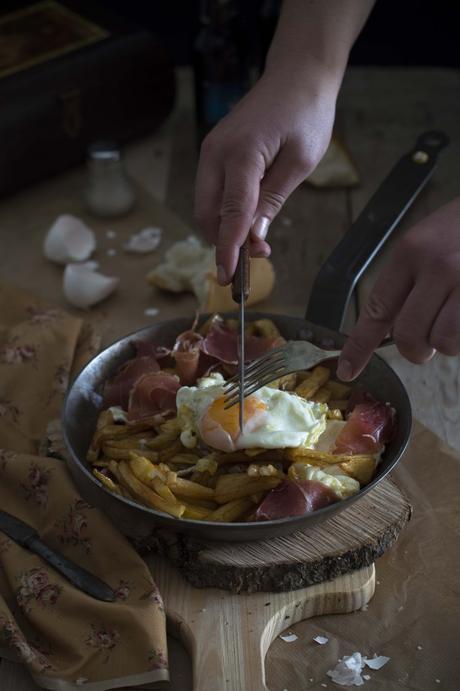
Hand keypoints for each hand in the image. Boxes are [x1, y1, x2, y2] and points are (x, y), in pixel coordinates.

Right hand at [194, 64, 337, 283]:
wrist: (297, 74)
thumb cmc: (306, 113)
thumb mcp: (300, 162)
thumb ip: (272, 201)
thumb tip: (253, 237)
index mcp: (241, 154)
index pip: (229, 214)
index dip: (228, 250)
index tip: (229, 277)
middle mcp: (215, 153)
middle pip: (206, 214)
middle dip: (223, 242)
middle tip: (255, 258)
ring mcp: (210, 151)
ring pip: (205, 205)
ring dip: (223, 229)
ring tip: (254, 239)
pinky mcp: (214, 152)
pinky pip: (211, 192)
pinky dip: (224, 212)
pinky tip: (246, 219)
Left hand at [337, 197, 459, 379]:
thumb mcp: (428, 241)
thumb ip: (408, 282)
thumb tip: (390, 329)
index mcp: (411, 252)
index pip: (376, 310)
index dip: (359, 346)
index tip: (347, 370)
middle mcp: (437, 266)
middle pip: (408, 336)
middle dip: (416, 349)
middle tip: (427, 341)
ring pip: (444, 342)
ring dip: (449, 342)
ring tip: (458, 316)